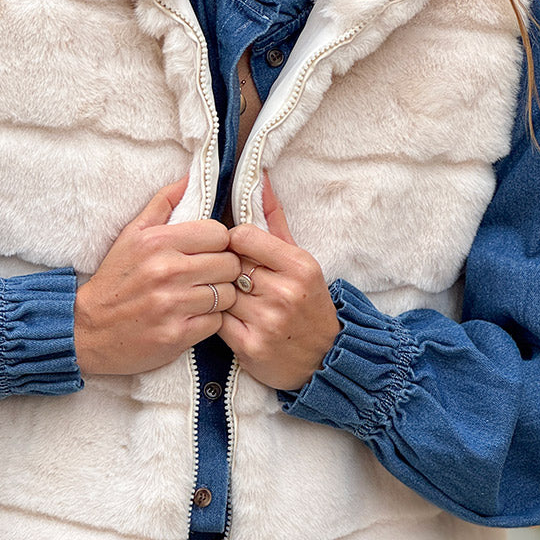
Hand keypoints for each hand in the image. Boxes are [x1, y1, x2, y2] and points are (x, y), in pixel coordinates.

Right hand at [74, 177, 240, 374]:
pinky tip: (193, 317)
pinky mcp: (176, 335)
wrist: (89, 330)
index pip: (219, 233)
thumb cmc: (115, 280)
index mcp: (158, 242)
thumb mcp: (132, 236)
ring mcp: (172, 304)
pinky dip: (210, 321)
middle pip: (229, 264)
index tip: (209, 252)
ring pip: (227, 294)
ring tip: (201, 298)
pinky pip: (217, 322)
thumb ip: (163, 204)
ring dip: (219, 298)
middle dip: (223, 270)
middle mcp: (167, 271)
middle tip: (209, 276)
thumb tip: (191, 176)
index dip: (219, 243)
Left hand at [219, 173, 340, 390]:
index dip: (232, 242)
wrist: (324, 359)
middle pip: (228, 264)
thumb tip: (258, 180)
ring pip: (219, 292)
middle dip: (224, 270)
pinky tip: (228, 318)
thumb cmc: (308, 304)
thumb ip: (275, 221)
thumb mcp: (300, 260)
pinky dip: (216, 318)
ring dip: (219, 294)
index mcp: (299, 265)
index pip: (242, 235)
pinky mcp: (250, 346)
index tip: (235, 252)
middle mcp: (285, 292)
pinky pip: (216, 320)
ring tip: (230, 298)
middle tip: (229, 277)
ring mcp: (267, 321)